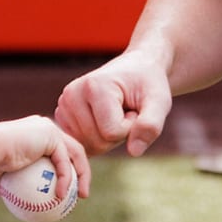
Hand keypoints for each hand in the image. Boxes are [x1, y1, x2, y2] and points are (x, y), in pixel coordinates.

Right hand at [0, 115, 90, 199]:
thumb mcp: (0, 177)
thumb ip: (11, 185)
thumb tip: (16, 203)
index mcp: (36, 135)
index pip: (59, 151)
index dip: (69, 169)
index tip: (68, 190)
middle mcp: (46, 128)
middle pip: (73, 150)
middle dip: (82, 172)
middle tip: (80, 194)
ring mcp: (50, 129)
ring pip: (75, 154)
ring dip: (83, 176)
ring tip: (80, 197)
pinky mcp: (52, 135)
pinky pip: (64, 162)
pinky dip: (66, 179)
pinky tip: (62, 196)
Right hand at [55, 52, 172, 156]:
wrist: (136, 70)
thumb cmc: (148, 85)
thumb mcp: (159, 101)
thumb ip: (151, 125)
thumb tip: (134, 152)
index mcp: (93, 86)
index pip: (112, 132)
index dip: (131, 126)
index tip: (134, 107)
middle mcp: (72, 95)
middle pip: (97, 142)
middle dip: (119, 133)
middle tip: (125, 110)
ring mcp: (63, 106)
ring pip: (89, 146)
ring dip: (109, 137)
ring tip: (116, 113)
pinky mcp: (62, 118)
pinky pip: (82, 146)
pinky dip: (97, 140)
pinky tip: (103, 121)